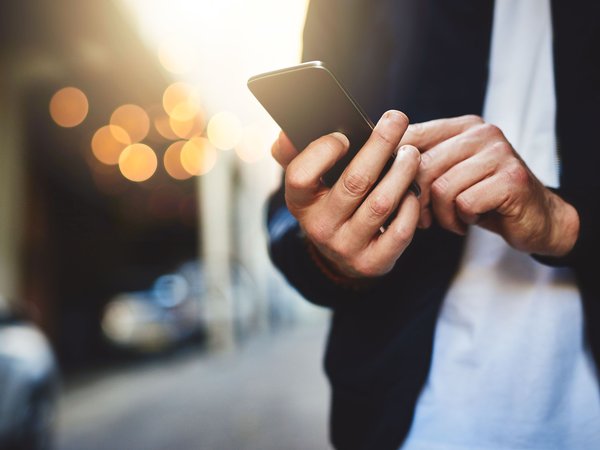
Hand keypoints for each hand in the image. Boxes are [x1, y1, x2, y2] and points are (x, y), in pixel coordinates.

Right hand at [271, 110, 420, 277]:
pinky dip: (410, 205)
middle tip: (397, 119)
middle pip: (354, 183)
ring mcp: (347, 248)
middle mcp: (320, 228)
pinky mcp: (373, 263)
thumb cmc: (328, 203)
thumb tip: (287, 133)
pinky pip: (400, 231)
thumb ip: (292, 152)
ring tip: (411, 152)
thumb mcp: (306, 182)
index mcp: (300, 203)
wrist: (341, 254)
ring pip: (381, 204)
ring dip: (402, 172)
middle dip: (379, 145)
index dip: (322, 151)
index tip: (344, 135)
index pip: (300, 176)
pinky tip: (412, 190)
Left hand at [402, 115, 578, 256]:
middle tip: (423, 217)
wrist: (536, 218)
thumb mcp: (450, 174)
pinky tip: (468, 221)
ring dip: (441, 213)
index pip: (411, 135)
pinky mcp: (512, 180)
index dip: (394, 169)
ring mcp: (499, 154)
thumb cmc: (485, 197)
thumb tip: (377, 169)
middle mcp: (481, 133)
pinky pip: (465, 202)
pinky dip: (461, 220)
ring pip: (442, 186)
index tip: (397, 192)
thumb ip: (422, 165)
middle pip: (422, 164)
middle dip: (416, 198)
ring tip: (452, 219)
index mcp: (463, 126)